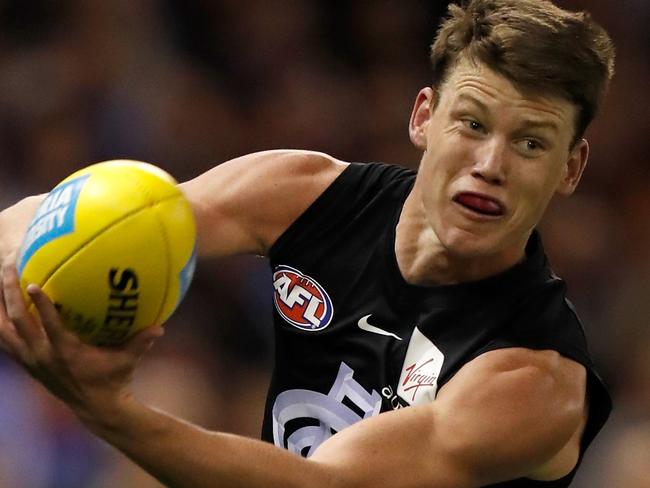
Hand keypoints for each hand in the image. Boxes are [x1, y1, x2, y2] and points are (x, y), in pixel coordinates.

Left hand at [0, 261, 163, 425]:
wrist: (96, 409)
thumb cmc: (115, 380)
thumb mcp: (129, 360)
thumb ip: (141, 342)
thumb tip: (160, 327)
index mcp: (65, 352)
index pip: (48, 325)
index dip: (40, 304)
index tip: (32, 283)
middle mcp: (42, 356)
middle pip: (18, 322)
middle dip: (9, 293)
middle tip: (7, 267)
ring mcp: (31, 361)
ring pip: (4, 332)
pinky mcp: (28, 365)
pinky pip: (7, 342)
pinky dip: (2, 324)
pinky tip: (2, 307)